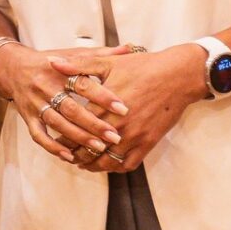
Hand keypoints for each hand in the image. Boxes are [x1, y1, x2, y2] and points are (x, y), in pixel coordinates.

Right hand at [0, 44, 129, 170]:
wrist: (13, 67)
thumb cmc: (50, 62)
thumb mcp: (72, 53)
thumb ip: (100, 54)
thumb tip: (128, 48)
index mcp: (59, 70)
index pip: (82, 84)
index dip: (103, 96)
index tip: (123, 108)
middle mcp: (45, 87)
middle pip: (70, 108)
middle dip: (93, 124)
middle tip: (115, 136)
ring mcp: (35, 104)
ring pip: (57, 123)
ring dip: (78, 137)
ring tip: (99, 147)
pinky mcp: (27, 117)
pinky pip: (38, 135)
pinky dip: (52, 146)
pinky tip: (69, 156)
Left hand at [50, 44, 207, 171]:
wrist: (178, 75)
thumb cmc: (143, 66)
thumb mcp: (108, 62)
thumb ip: (78, 66)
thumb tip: (52, 62)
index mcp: (105, 107)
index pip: (76, 129)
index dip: (63, 137)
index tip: (54, 137)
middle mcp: (119, 126)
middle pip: (89, 148)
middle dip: (74, 153)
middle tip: (64, 153)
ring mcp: (135, 137)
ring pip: (107, 161)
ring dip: (92, 164)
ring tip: (81, 162)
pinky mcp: (149, 143)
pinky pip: (128, 164)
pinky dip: (115, 167)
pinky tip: (106, 164)